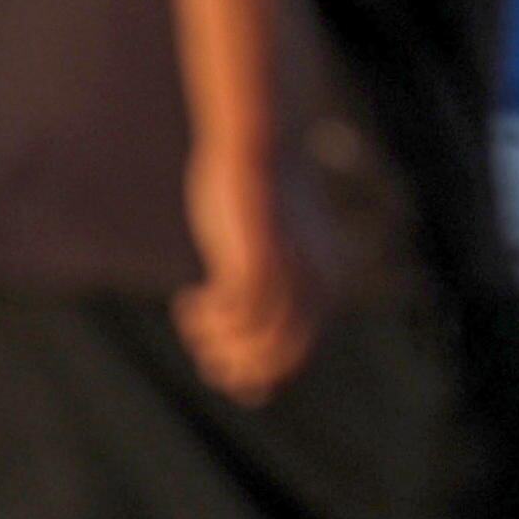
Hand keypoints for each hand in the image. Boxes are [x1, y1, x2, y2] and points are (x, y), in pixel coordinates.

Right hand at [176, 147, 332, 402]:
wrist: (262, 144)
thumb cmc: (262, 198)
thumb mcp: (278, 245)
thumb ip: (276, 284)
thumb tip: (260, 316)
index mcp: (327, 287)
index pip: (297, 360)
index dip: (254, 373)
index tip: (218, 361)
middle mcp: (316, 286)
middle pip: (276, 362)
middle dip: (232, 365)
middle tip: (201, 344)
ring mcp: (291, 274)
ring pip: (255, 344)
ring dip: (215, 343)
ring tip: (193, 317)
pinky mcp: (260, 259)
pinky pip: (236, 314)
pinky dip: (207, 318)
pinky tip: (190, 298)